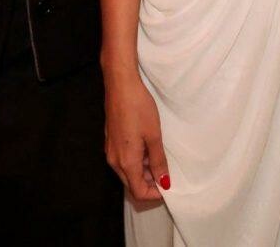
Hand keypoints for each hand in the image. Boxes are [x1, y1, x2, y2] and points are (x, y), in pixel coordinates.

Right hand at [104, 71, 169, 202]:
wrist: (120, 85)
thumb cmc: (138, 108)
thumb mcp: (154, 135)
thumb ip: (158, 161)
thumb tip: (164, 182)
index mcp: (126, 162)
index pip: (138, 192)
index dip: (154, 194)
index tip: (168, 187)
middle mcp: (114, 161)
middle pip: (132, 184)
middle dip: (150, 184)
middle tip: (167, 173)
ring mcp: (110, 151)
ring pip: (128, 172)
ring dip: (144, 172)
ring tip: (159, 157)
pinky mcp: (110, 142)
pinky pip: (124, 161)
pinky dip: (137, 161)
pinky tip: (148, 147)